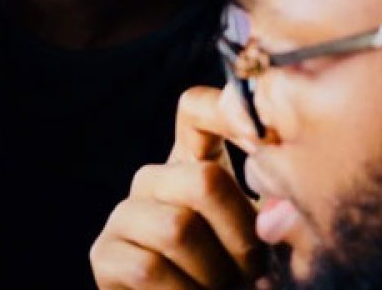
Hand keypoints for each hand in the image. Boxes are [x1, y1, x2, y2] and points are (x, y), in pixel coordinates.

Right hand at [90, 85, 262, 288]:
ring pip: (176, 229)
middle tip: (256, 270)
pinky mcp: (104, 254)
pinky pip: (147, 267)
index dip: (226, 113)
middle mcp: (154, 180)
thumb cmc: (241, 279)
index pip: (195, 110)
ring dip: (215, 273)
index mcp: (196, 165)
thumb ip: (274, 212)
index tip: (264, 145)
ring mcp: (124, 215)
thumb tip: (277, 208)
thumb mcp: (266, 239)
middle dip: (242, 236)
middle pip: (203, 180)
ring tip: (225, 289)